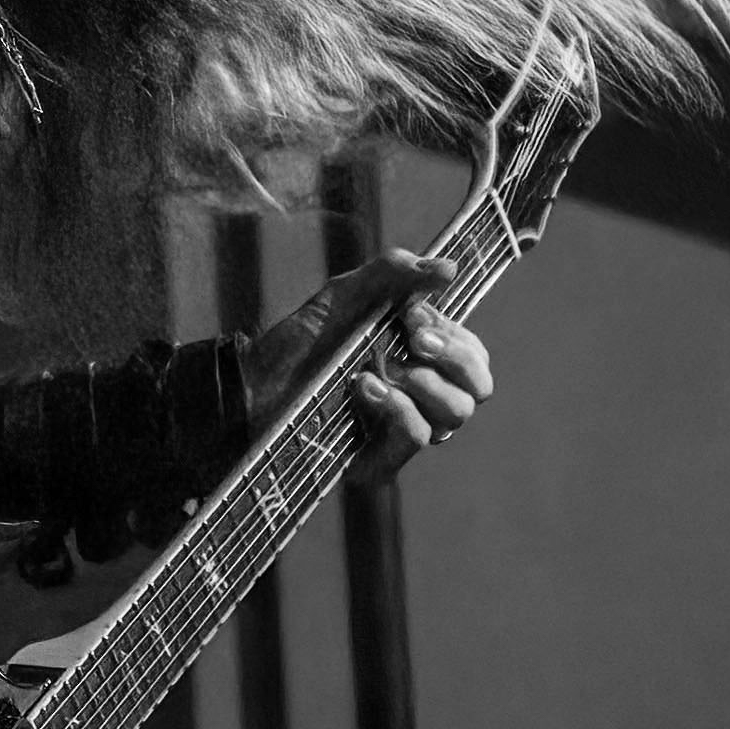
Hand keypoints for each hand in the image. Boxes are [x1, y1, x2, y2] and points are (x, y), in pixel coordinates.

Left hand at [250, 249, 493, 484]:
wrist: (251, 381)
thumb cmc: (300, 341)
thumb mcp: (345, 294)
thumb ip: (394, 272)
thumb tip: (449, 268)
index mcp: (423, 362)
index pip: (473, 355)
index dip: (455, 334)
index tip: (414, 315)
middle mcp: (421, 398)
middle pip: (478, 386)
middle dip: (454, 355)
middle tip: (413, 337)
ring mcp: (401, 430)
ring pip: (455, 412)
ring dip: (423, 382)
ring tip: (378, 366)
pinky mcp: (379, 459)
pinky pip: (418, 435)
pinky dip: (397, 406)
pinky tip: (364, 387)